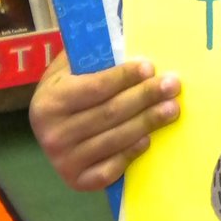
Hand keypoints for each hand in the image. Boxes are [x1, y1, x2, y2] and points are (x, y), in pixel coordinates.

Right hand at [29, 51, 180, 190]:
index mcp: (48, 102)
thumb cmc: (68, 90)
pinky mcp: (77, 182)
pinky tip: (148, 139)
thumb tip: (126, 38)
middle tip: (173, 85)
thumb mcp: (69, 68)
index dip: (124, 77)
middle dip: (145, 97)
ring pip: (115, 140)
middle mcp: (52, 134)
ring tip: (173, 108)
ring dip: (148, 122)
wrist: (50, 129)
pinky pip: (110, 170)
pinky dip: (131, 154)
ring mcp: (63, 161)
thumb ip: (92, 56)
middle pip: (110, 113)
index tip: (150, 67)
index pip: (95, 88)